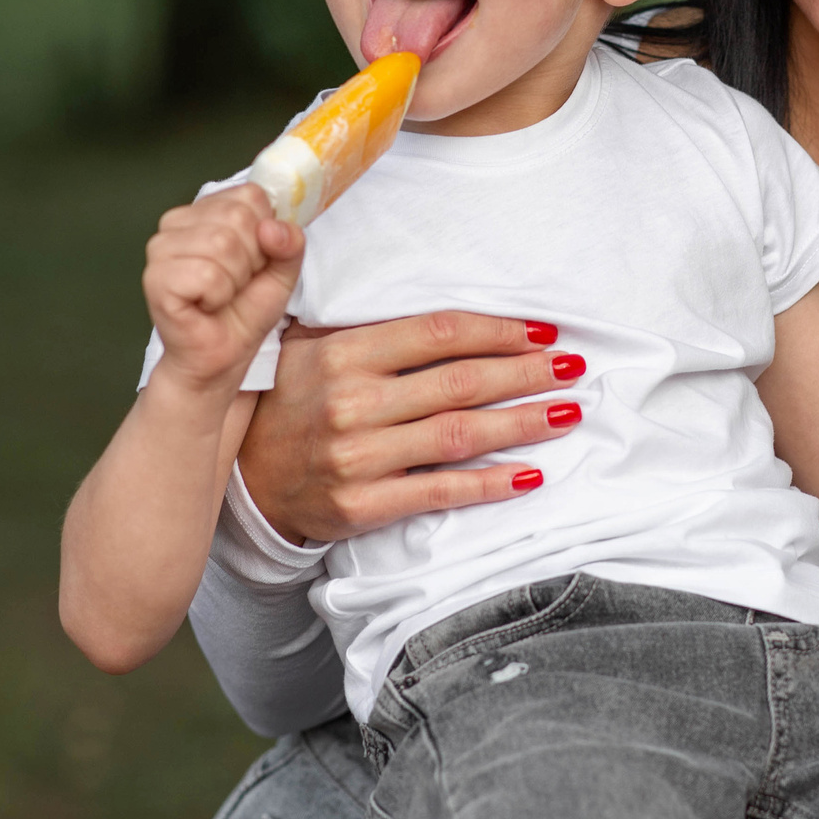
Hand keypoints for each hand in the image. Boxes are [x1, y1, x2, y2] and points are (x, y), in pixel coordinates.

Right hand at [142, 187, 303, 392]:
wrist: (220, 357)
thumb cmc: (244, 312)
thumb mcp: (282, 271)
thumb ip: (289, 243)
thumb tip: (273, 228)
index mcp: (206, 210)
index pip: (251, 194)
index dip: (265, 233)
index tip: (254, 261)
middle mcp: (177, 221)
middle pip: (238, 216)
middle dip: (252, 259)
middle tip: (236, 284)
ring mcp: (161, 248)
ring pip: (222, 243)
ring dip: (235, 280)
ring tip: (221, 295)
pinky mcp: (155, 277)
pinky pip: (206, 274)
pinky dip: (218, 296)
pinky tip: (205, 305)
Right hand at [242, 312, 586, 542]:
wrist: (244, 480)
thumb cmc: (293, 402)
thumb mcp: (315, 348)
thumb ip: (372, 327)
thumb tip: (455, 312)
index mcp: (343, 353)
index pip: (439, 333)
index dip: (498, 331)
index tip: (543, 331)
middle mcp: (352, 402)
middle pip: (461, 382)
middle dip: (527, 373)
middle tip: (574, 366)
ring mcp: (357, 457)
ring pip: (460, 434)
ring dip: (523, 421)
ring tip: (567, 411)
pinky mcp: (362, 506)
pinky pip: (440, 491)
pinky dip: (491, 483)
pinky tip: (531, 473)